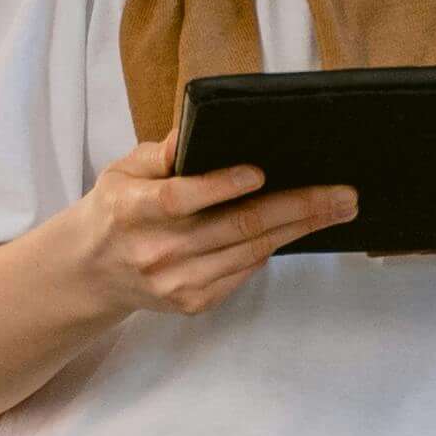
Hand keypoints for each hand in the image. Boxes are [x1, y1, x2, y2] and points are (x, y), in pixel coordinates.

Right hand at [57, 134, 350, 322]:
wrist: (92, 271)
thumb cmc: (116, 209)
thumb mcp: (122, 170)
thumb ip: (160, 153)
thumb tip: (195, 133)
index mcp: (132, 210)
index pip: (180, 199)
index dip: (220, 187)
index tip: (259, 172)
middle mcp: (155, 251)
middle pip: (236, 227)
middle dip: (297, 207)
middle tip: (343, 194)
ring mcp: (176, 282)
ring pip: (250, 251)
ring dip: (301, 228)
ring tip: (338, 208)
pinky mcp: (193, 302)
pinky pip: (245, 272)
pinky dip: (273, 249)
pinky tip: (299, 229)